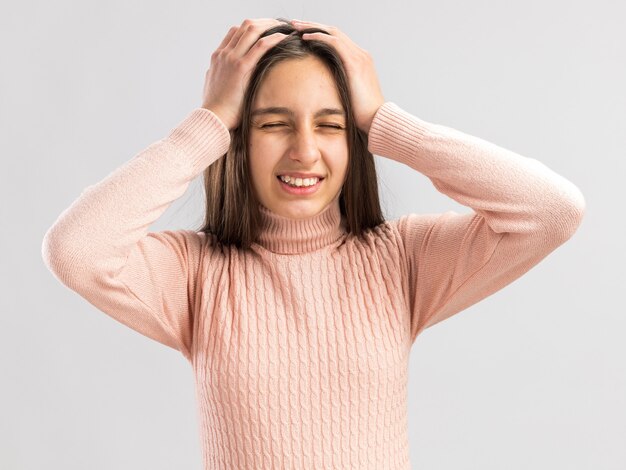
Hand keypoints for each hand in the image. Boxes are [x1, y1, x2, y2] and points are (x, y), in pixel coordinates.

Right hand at [201, 18, 287, 129]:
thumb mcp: (212, 85)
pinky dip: (273, 38)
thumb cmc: (216, 107)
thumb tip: (219, 74)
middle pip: (245, 26)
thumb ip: (217, 74)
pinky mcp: (241, 67)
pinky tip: (284, 37)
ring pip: (252, 30)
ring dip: (270, 26)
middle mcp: (224, 53)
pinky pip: (261, 45)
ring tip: (284, 28)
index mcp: (217, 56)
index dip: (252, 29)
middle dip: (263, 23)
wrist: (213, 117)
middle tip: (278, 26)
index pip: (235, 32)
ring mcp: (232, 58)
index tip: (266, 33)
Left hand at [290, 19, 384, 133]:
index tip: (303, 33)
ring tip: (295, 26)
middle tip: (295, 24)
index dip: (320, 33)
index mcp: (360, 60)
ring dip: (312, 27)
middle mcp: (361, 54)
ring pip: (333, 32)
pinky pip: (334, 42)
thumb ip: (340, 85)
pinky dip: (319, 36)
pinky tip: (305, 37)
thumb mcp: (349, 95)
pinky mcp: (354, 64)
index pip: (338, 39)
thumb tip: (323, 90)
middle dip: (313, 25)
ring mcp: (359, 57)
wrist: (376, 119)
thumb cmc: (362, 113)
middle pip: (334, 31)